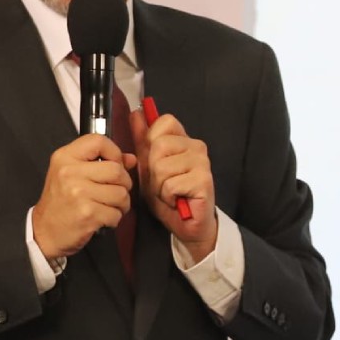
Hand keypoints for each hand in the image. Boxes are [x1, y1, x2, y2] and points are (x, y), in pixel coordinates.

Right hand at [32, 134, 136, 260]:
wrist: (44, 231)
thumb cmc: (60, 201)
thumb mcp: (72, 173)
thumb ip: (101, 162)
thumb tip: (130, 159)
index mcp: (65, 157)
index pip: (99, 141)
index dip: (114, 152)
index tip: (114, 164)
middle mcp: (70, 172)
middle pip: (117, 170)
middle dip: (123, 183)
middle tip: (115, 191)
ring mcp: (79, 193)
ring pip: (121, 193)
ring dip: (121, 204)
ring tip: (109, 206)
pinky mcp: (87, 213)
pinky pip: (116, 213)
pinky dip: (114, 219)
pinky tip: (102, 218)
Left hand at [129, 110, 217, 262]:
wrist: (187, 225)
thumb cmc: (169, 196)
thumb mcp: (149, 166)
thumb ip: (143, 140)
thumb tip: (136, 114)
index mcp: (183, 139)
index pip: (164, 121)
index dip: (152, 141)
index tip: (156, 160)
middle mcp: (196, 146)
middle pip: (158, 146)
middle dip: (152, 170)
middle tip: (163, 183)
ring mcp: (202, 162)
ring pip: (162, 166)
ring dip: (159, 186)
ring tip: (169, 193)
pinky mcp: (203, 180)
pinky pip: (170, 184)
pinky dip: (167, 197)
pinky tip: (177, 200)